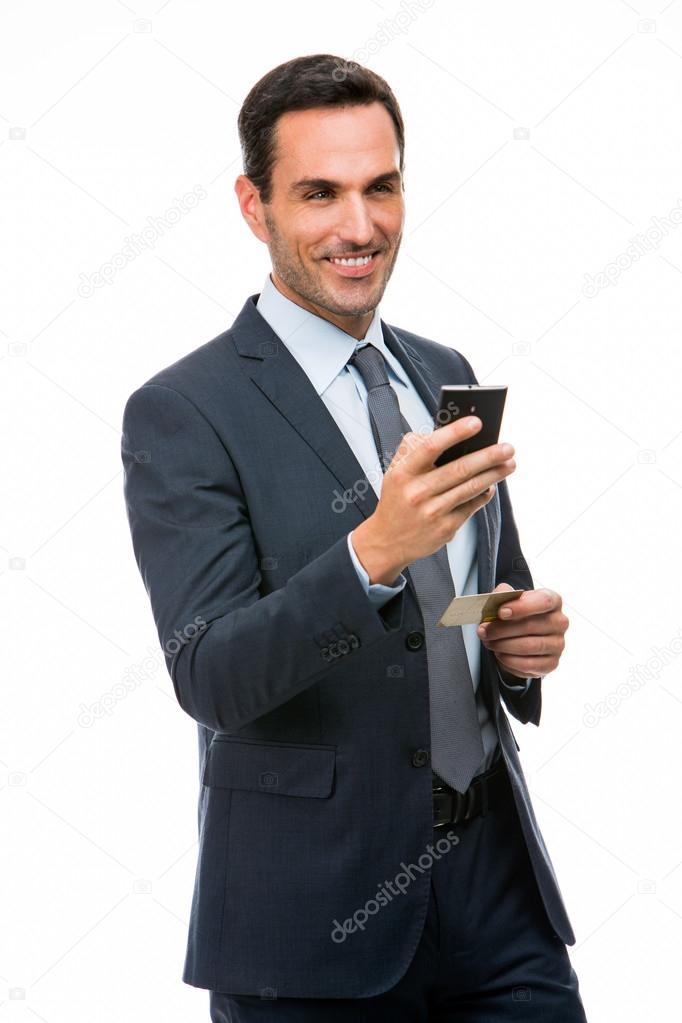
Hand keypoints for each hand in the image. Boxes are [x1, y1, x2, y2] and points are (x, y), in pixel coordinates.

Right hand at [351, 417, 515, 584]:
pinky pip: (471, 506)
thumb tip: (446, 433)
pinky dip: (484, 494)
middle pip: (459, 469)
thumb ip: (413, 448)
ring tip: (509, 463)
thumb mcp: (395, 471)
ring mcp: (432, 512)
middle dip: (488, 456)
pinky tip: (492, 485)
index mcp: (403, 473)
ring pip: (470, 488)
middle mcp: (417, 493)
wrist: (388, 541)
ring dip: (494, 474)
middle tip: (507, 447)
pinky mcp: (445, 528)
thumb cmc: (397, 500)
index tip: (476, 422)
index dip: (455, 433)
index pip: (431, 447)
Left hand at [476, 583, 568, 680]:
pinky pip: (528, 664)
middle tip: (483, 631)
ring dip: (502, 645)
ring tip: (489, 642)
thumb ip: (503, 594)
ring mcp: (558, 644)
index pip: (544, 601)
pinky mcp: (552, 663)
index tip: (501, 612)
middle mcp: (560, 622)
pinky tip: (500, 654)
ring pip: (527, 646)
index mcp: (553, 601)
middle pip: (531, 626)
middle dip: (501, 629)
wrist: (521, 637)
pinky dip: (509, 660)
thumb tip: (497, 597)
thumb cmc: (516, 615)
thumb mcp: (509, 600)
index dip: (521, 607)